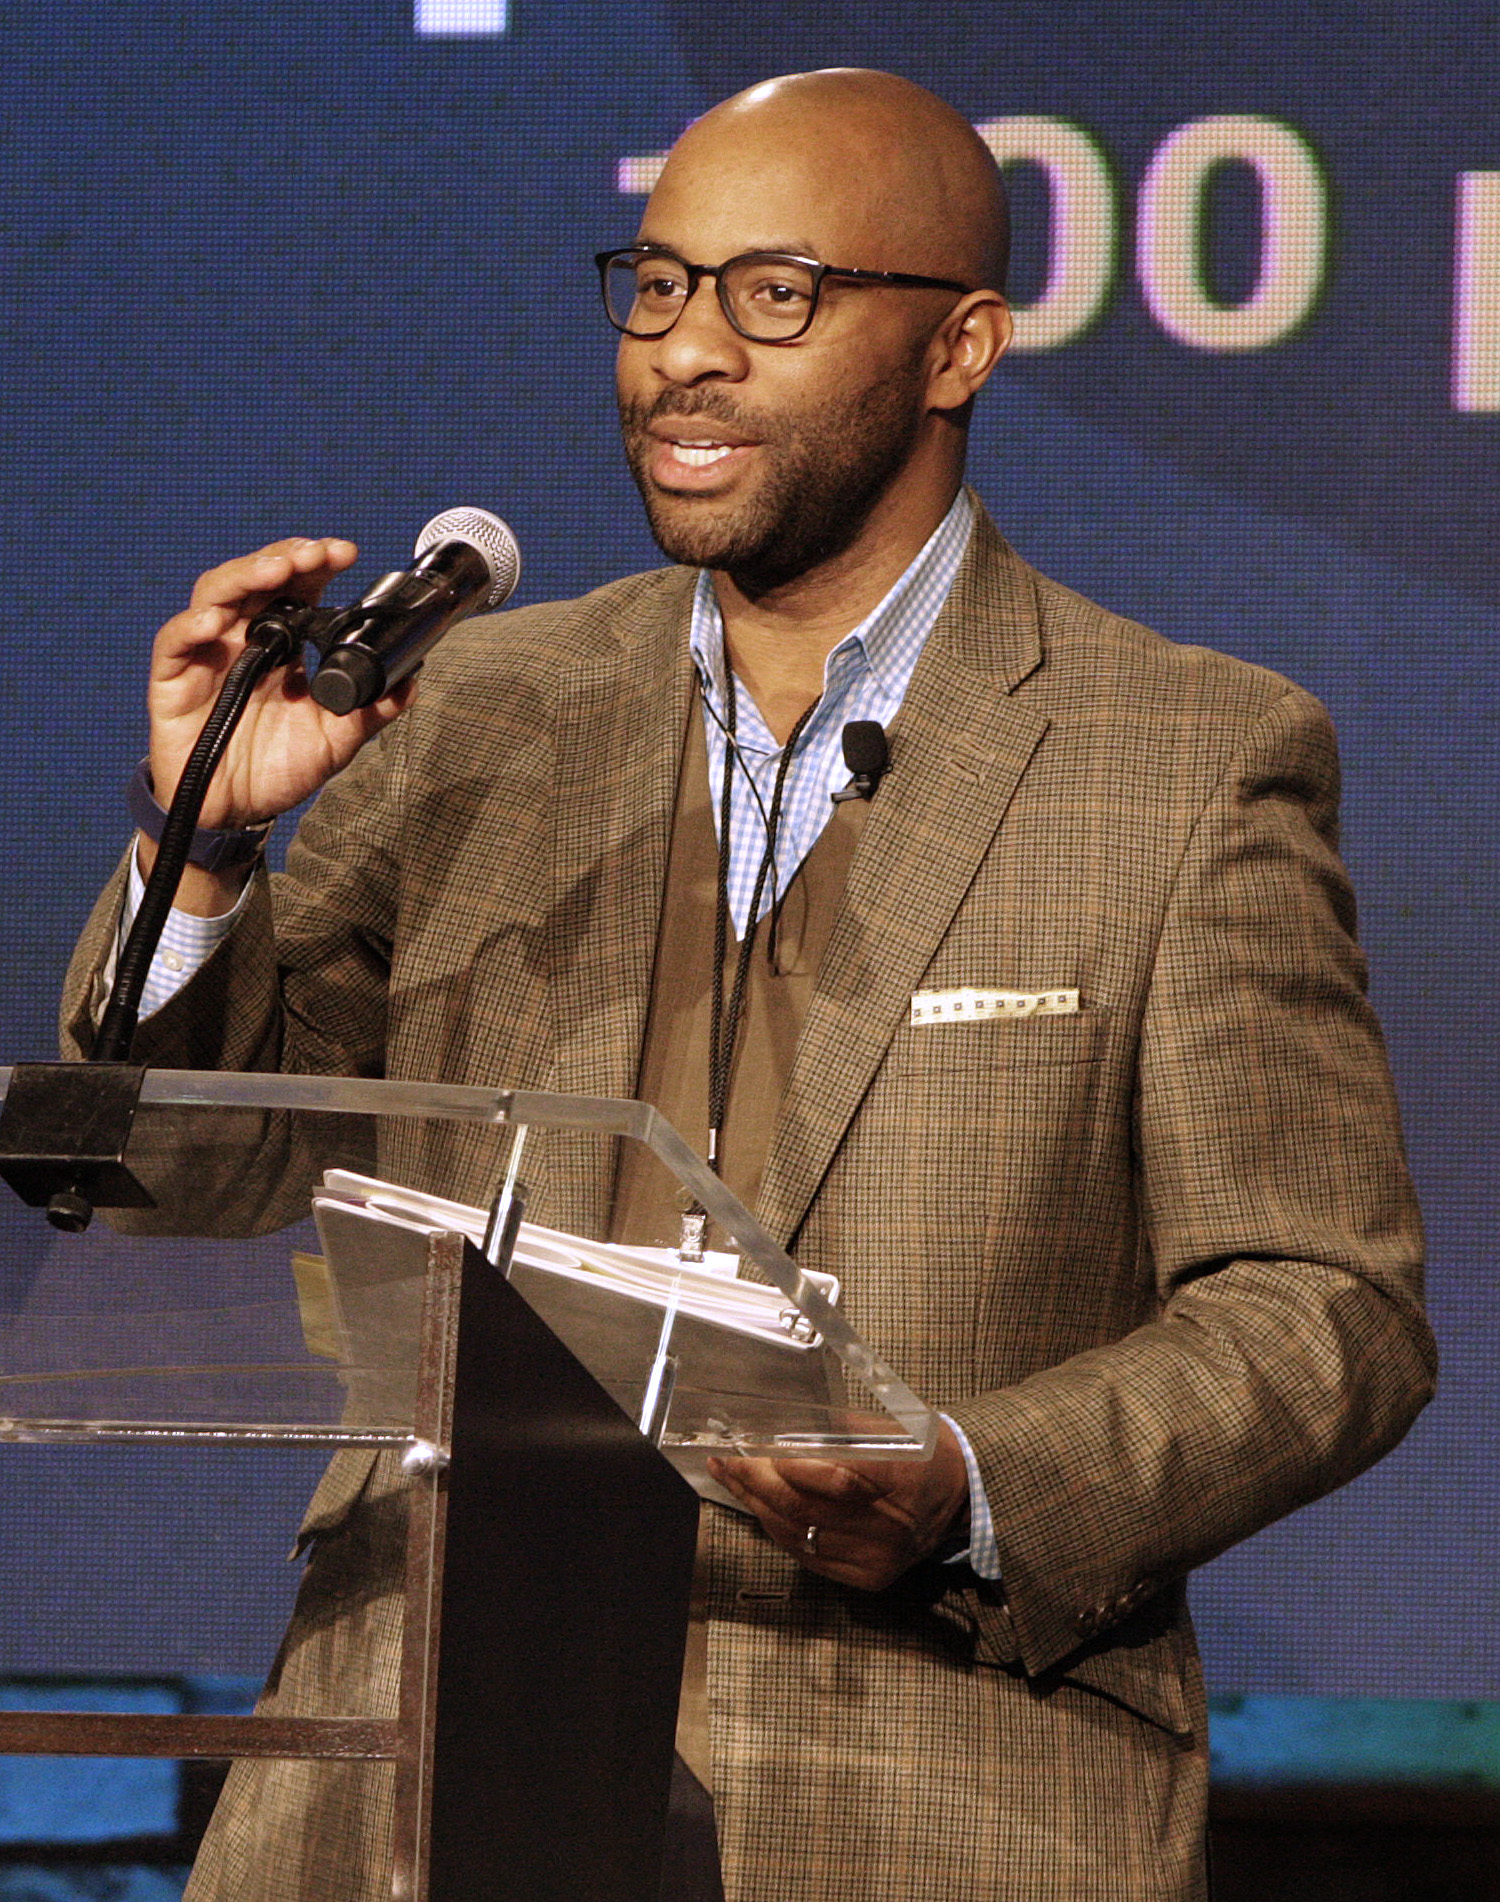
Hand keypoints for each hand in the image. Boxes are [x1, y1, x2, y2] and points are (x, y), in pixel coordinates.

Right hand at [146, 536, 415, 831]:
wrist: (238, 813)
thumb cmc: (278, 769)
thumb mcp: (338, 739)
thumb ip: (373, 708)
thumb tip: (412, 681)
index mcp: (282, 644)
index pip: (297, 587)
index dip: (316, 564)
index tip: (344, 553)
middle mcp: (243, 638)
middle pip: (256, 578)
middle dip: (286, 558)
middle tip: (316, 554)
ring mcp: (206, 655)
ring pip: (215, 595)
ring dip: (245, 575)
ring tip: (276, 570)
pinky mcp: (172, 680)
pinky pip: (174, 644)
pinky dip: (190, 627)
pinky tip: (214, 624)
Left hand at [707, 1419, 971, 1591]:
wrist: (960, 1496)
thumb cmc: (920, 1451)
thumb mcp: (885, 1428)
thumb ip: (833, 1431)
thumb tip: (774, 1427)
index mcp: (902, 1478)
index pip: (835, 1477)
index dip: (786, 1465)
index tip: (750, 1446)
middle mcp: (890, 1526)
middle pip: (805, 1509)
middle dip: (755, 1483)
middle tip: (725, 1460)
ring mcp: (877, 1557)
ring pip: (798, 1535)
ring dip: (757, 1505)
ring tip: (732, 1478)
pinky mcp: (867, 1577)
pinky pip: (808, 1556)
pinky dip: (778, 1530)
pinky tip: (760, 1507)